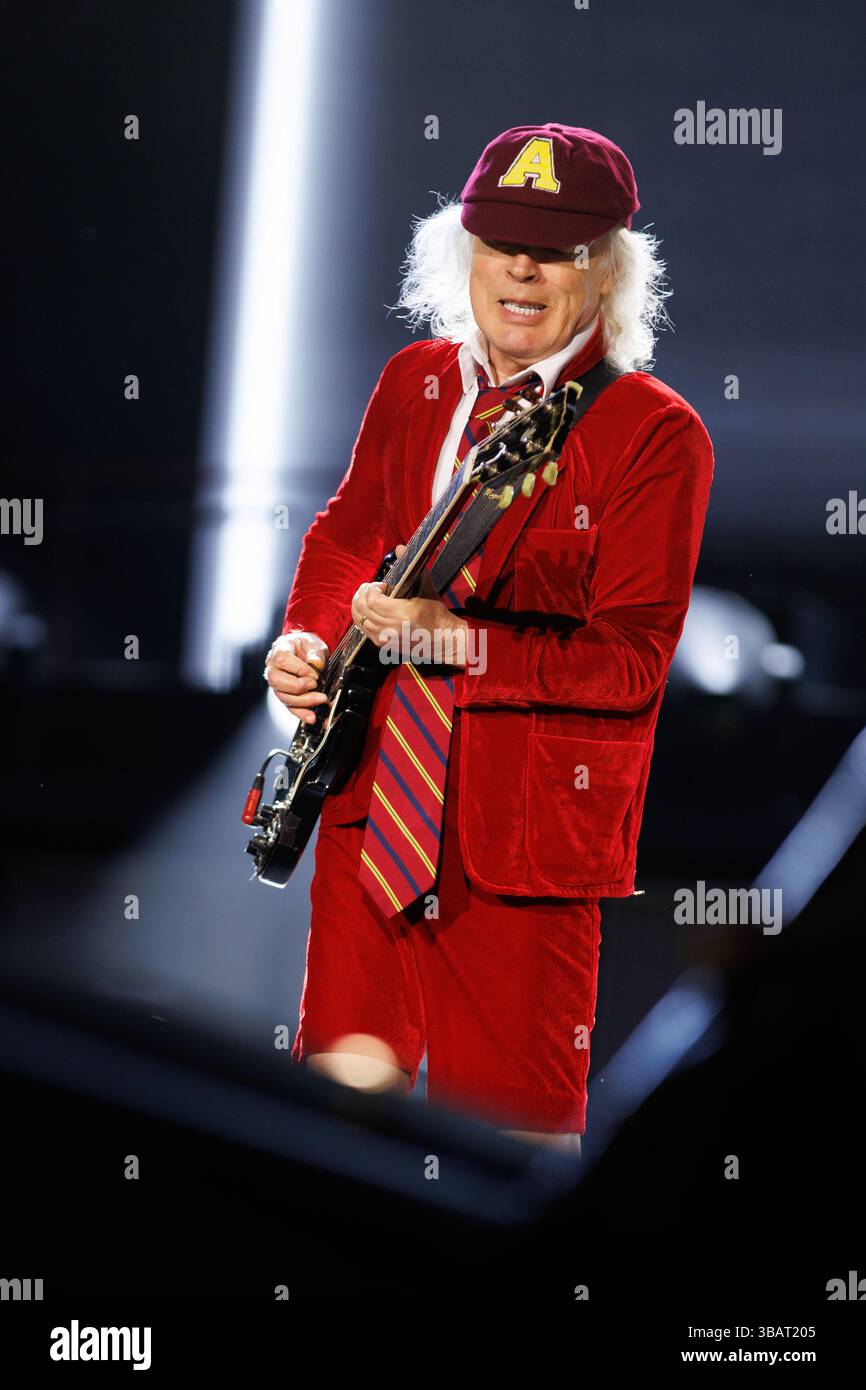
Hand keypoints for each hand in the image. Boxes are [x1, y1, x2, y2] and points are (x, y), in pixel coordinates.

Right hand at [264, 631, 329, 725]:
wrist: (305, 651)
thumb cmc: (306, 646)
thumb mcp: (313, 643)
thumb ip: (315, 653)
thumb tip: (316, 664)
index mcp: (279, 650)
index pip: (282, 660)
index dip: (299, 669)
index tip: (314, 673)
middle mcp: (273, 668)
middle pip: (277, 681)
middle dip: (299, 687)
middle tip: (315, 685)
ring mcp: (277, 684)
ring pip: (284, 697)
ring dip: (304, 701)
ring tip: (321, 700)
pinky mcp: (285, 695)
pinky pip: (290, 707)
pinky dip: (302, 713)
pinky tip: (312, 717)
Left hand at [351, 544, 469, 666]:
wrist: (443, 638)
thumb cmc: (435, 613)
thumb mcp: (425, 587)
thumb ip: (410, 566)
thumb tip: (400, 547)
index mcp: (403, 614)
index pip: (372, 599)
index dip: (372, 588)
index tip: (383, 585)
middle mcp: (392, 628)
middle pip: (362, 609)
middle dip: (362, 595)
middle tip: (371, 588)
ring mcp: (387, 639)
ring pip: (359, 621)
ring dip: (360, 606)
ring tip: (369, 598)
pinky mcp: (384, 645)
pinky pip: (364, 630)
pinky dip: (363, 618)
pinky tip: (371, 611)